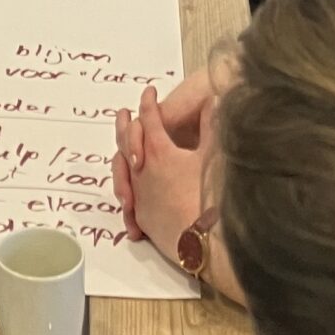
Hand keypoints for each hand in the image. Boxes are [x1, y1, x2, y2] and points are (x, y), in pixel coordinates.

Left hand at [111, 80, 213, 267]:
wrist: (202, 242)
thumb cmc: (208, 197)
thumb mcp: (212, 156)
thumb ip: (211, 126)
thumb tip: (213, 101)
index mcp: (160, 151)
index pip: (150, 118)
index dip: (149, 102)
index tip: (149, 93)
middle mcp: (143, 170)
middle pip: (127, 139)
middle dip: (125, 123)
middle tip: (124, 113)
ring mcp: (139, 194)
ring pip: (121, 168)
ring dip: (122, 154)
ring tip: (123, 150)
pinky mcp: (141, 216)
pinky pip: (127, 196)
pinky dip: (127, 185)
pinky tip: (130, 188)